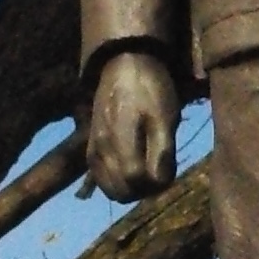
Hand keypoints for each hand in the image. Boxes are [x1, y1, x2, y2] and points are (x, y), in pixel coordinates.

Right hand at [86, 46, 181, 201]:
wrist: (123, 66)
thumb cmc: (150, 89)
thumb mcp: (165, 116)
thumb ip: (163, 151)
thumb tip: (162, 182)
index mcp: (119, 139)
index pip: (136, 180)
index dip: (156, 184)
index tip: (168, 172)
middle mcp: (100, 150)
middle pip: (122, 192)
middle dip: (144, 190)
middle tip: (160, 174)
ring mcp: (93, 151)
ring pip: (111, 190)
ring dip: (132, 189)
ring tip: (148, 172)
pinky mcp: (90, 150)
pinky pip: (102, 180)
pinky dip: (118, 183)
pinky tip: (133, 169)